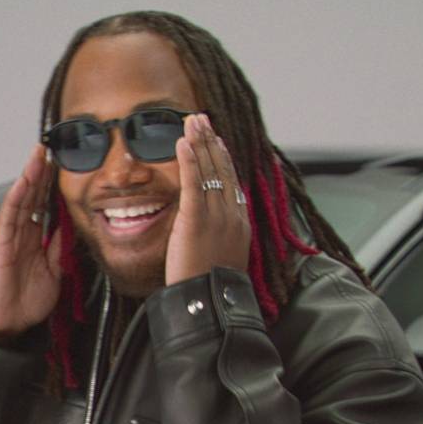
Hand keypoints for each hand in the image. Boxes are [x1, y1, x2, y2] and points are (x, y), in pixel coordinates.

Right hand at [0, 146, 63, 341]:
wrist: (9, 325)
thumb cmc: (26, 302)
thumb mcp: (55, 271)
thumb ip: (61, 248)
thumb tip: (73, 228)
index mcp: (34, 239)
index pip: (44, 205)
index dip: (52, 184)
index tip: (62, 165)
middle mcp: (21, 235)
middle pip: (32, 196)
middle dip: (41, 173)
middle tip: (50, 149)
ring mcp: (9, 239)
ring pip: (20, 201)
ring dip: (29, 177)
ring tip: (37, 156)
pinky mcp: (0, 247)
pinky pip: (7, 219)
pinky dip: (14, 200)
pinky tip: (21, 183)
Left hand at [164, 113, 252, 285]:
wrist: (210, 304)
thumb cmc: (211, 288)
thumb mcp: (222, 257)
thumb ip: (219, 237)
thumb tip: (211, 230)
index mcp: (239, 223)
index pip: (232, 181)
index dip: (223, 157)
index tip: (216, 139)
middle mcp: (232, 214)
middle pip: (223, 169)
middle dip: (211, 141)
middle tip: (201, 119)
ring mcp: (216, 216)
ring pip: (209, 171)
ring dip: (200, 142)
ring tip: (192, 121)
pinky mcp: (197, 220)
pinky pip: (193, 184)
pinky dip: (189, 161)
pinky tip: (183, 142)